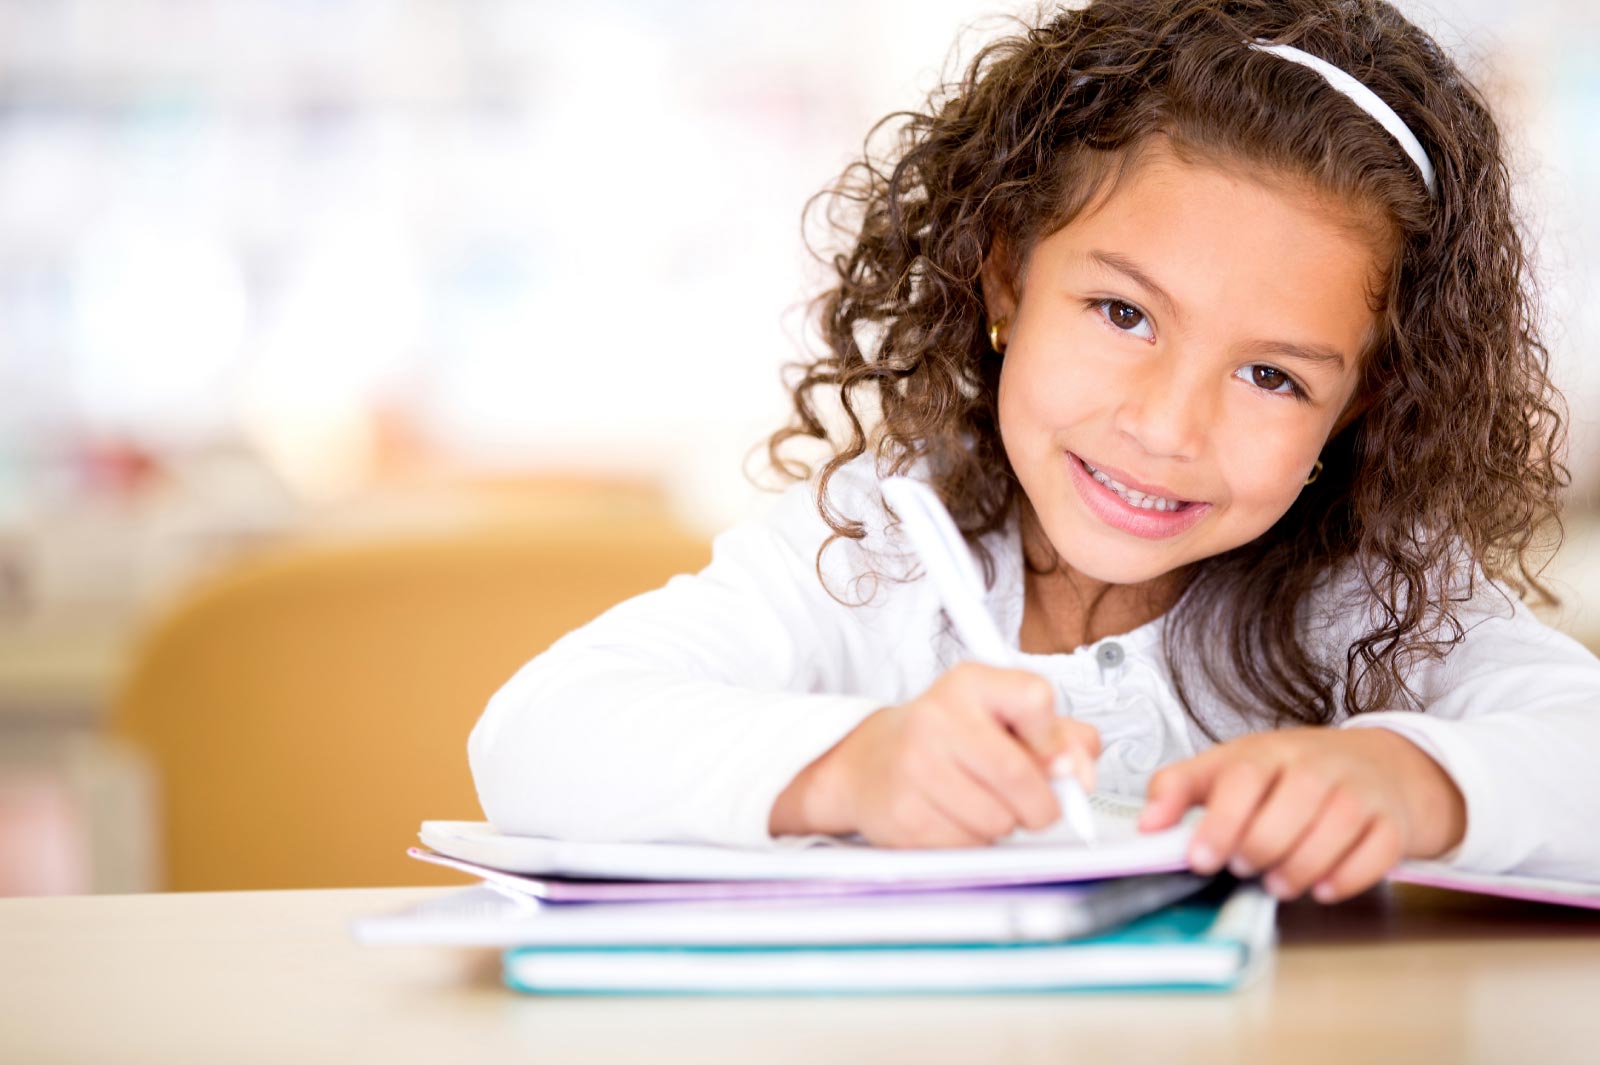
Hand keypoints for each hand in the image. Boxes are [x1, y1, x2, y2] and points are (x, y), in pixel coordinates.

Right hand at [768, 662, 1101, 846]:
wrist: (871, 761)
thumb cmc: (951, 739)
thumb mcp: (1006, 717)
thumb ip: (1062, 737)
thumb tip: (1082, 774)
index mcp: (970, 683)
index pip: (1035, 697)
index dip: (1056, 740)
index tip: (1055, 759)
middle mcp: (937, 717)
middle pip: (1020, 774)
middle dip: (1043, 804)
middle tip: (1036, 804)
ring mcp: (915, 766)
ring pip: (998, 819)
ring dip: (1006, 824)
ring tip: (984, 804)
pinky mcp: (904, 814)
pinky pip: (969, 845)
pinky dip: (976, 842)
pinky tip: (957, 818)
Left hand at [1138, 727, 1465, 902]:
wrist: (1378, 766)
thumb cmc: (1290, 773)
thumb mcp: (1228, 767)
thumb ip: (1179, 788)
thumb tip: (1146, 824)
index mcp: (1267, 752)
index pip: (1243, 777)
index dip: (1220, 820)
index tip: (1200, 858)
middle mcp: (1315, 766)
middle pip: (1292, 804)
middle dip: (1260, 846)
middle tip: (1242, 868)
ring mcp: (1358, 792)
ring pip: (1335, 827)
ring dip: (1301, 866)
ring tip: (1276, 884)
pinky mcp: (1390, 822)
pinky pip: (1377, 850)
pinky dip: (1349, 876)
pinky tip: (1322, 888)